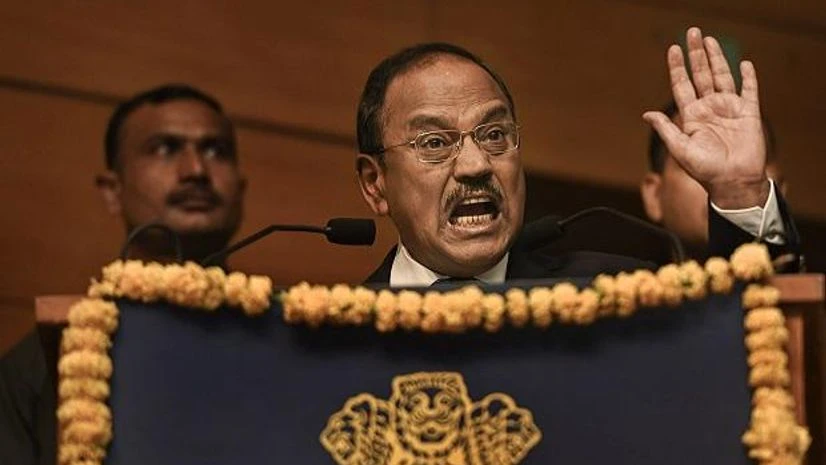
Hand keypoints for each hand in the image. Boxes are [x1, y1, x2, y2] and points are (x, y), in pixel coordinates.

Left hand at [643, 27, 768, 208]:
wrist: (732, 183)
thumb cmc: (705, 171)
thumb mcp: (680, 149)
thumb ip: (666, 129)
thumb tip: (646, 114)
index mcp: (691, 116)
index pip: (682, 86)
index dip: (677, 68)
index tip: (673, 49)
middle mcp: (709, 109)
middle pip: (701, 75)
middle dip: (696, 54)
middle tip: (692, 33)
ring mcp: (729, 109)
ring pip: (722, 77)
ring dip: (717, 58)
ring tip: (709, 40)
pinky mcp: (749, 113)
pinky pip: (749, 90)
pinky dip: (748, 77)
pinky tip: (744, 64)